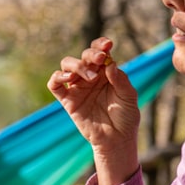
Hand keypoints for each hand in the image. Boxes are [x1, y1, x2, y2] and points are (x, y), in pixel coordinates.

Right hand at [48, 37, 140, 184]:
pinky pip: (55, 84)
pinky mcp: (67, 100)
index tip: (108, 45)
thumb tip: (109, 64)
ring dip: (76, 65)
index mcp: (106, 73)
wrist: (117, 140)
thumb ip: (120, 80)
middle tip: (100, 59)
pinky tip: (69, 79)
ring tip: (90, 77)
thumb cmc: (126, 117)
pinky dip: (57, 77)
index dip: (100, 45)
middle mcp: (90, 77)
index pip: (99, 52)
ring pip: (66, 66)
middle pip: (83, 56)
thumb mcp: (129, 97)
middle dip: (91, 54)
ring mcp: (77, 88)